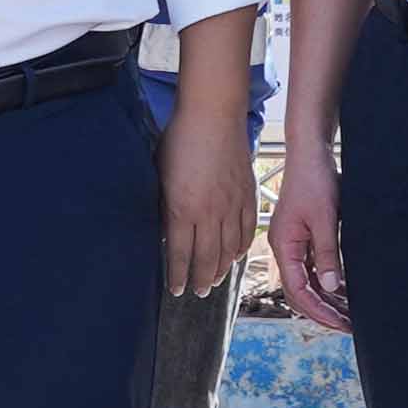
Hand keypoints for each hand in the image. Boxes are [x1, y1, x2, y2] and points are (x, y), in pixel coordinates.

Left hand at [162, 109, 257, 297]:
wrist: (213, 115)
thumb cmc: (180, 139)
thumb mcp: (160, 175)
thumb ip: (164, 205)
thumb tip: (165, 229)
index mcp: (182, 209)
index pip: (179, 254)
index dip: (177, 276)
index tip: (176, 290)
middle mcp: (209, 213)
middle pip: (206, 258)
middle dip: (200, 279)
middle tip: (198, 292)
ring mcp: (232, 205)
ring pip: (228, 248)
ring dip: (221, 268)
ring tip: (215, 280)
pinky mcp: (247, 195)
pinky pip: (247, 230)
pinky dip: (241, 247)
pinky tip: (235, 255)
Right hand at [271, 148, 348, 331]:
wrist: (311, 153)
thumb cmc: (315, 180)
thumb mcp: (325, 218)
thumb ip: (327, 254)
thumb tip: (330, 287)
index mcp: (285, 246)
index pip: (298, 291)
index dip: (318, 311)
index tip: (340, 324)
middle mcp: (286, 249)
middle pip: (300, 292)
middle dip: (323, 311)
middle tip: (349, 326)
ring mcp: (294, 245)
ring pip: (308, 283)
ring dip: (327, 299)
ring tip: (350, 314)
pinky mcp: (305, 238)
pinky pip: (314, 269)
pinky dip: (329, 283)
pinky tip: (346, 291)